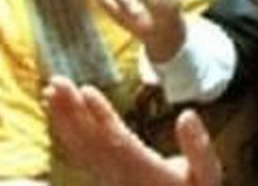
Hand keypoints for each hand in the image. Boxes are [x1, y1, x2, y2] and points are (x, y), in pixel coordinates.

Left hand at [46, 77, 220, 185]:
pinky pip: (81, 156)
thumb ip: (199, 147)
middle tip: (56, 82)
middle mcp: (121, 177)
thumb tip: (187, 115)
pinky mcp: (106, 178)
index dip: (101, 116)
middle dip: (72, 111)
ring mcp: (110, 180)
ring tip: (50, 93)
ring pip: (82, 149)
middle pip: (91, 142)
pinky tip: (58, 117)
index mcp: (145, 172)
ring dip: (64, 120)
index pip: (118, 141)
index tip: (86, 90)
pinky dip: (67, 134)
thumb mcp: (208, 176)